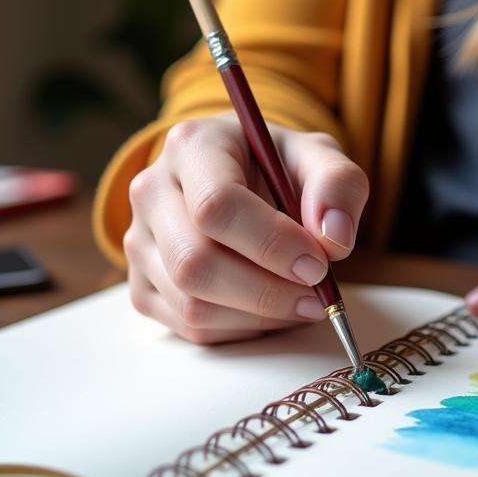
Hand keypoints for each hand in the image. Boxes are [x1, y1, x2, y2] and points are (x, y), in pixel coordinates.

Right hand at [124, 113, 368, 343]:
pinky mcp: (143, 285)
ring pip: (191, 304)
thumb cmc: (278, 167)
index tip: (318, 263)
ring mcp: (140, 242)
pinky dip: (242, 330)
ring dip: (259, 316)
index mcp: (191, 146)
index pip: (216, 205)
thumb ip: (338, 185)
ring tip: (302, 301)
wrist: (242, 179)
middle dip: (267, 291)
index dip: (271, 243)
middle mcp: (151, 192)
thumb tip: (334, 239)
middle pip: (195, 262)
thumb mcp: (319, 157)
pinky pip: (190, 328)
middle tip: (318, 295)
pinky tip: (272, 309)